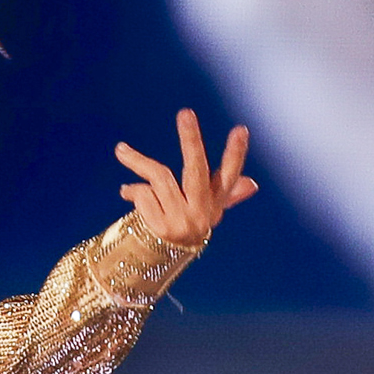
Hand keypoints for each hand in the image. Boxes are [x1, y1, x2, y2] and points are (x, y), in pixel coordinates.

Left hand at [115, 109, 257, 245]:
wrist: (155, 261)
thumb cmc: (180, 228)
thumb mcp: (203, 213)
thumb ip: (225, 196)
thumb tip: (252, 184)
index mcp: (214, 205)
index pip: (228, 176)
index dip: (235, 154)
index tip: (241, 130)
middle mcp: (201, 214)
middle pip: (196, 170)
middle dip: (191, 139)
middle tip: (186, 113)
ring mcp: (181, 221)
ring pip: (160, 176)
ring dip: (137, 161)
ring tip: (120, 150)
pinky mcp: (161, 229)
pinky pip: (143, 193)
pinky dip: (132, 190)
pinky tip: (127, 193)